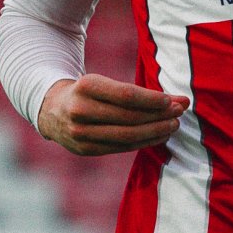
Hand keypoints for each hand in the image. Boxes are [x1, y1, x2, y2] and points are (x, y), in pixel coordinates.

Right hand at [37, 73, 189, 155]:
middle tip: (180, 112)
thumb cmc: (88, 92)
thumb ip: (137, 91)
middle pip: (129, 117)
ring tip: (173, 125)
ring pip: (127, 136)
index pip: (126, 95)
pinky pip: (121, 147)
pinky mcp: (85, 150)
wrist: (52, 110)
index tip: (172, 100)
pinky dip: (144, 142)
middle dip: (159, 116)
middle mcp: (80, 110)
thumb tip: (180, 100)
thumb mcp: (103, 82)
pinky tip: (159, 136)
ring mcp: (80, 133)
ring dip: (156, 131)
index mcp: (86, 86)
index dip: (152, 99)